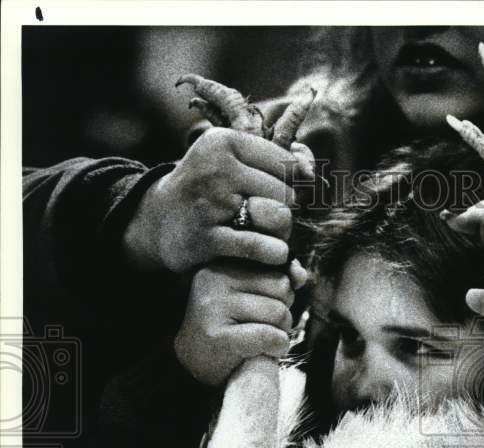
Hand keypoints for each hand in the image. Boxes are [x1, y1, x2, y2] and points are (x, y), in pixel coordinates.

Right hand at [123, 128, 312, 273]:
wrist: (159, 220)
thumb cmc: (207, 188)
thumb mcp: (227, 157)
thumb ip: (268, 157)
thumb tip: (310, 170)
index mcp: (224, 142)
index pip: (284, 162)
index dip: (292, 182)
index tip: (281, 192)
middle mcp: (217, 169)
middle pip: (284, 192)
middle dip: (286, 210)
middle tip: (274, 218)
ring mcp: (211, 204)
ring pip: (278, 217)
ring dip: (283, 232)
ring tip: (273, 234)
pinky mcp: (208, 238)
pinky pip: (258, 246)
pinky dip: (273, 252)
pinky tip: (274, 254)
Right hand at [174, 261, 299, 385]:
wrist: (197, 366)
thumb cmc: (232, 330)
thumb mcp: (252, 297)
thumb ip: (278, 280)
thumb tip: (300, 275)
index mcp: (221, 265)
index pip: (278, 270)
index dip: (282, 296)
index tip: (263, 310)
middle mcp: (213, 280)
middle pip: (282, 287)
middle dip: (282, 312)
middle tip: (261, 328)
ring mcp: (213, 308)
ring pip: (279, 312)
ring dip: (281, 332)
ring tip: (259, 341)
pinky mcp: (218, 337)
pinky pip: (270, 336)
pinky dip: (277, 347)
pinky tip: (263, 352)